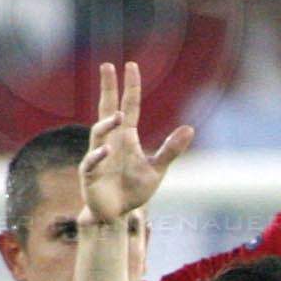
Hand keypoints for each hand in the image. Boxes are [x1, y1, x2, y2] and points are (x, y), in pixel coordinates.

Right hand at [78, 60, 194, 222]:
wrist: (115, 215)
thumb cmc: (133, 190)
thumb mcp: (157, 168)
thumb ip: (171, 149)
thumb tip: (190, 128)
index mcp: (126, 137)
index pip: (128, 106)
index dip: (130, 87)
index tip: (131, 65)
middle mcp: (110, 141)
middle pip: (107, 109)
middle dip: (107, 88)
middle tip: (107, 65)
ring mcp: (98, 156)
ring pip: (98, 133)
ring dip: (107, 123)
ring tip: (118, 115)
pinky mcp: (89, 174)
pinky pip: (91, 161)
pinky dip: (98, 156)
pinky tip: (107, 150)